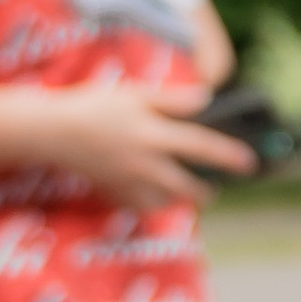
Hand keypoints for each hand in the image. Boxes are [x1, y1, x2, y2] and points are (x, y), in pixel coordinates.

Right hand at [40, 87, 258, 211]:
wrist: (51, 131)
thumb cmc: (95, 106)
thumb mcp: (135, 94)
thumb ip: (172, 100)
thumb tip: (206, 101)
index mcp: (152, 134)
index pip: (201, 147)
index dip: (228, 155)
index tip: (249, 163)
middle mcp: (143, 163)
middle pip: (185, 187)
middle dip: (205, 192)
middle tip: (214, 189)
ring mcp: (127, 182)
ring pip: (164, 202)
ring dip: (179, 199)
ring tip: (188, 191)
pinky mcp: (113, 192)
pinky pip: (140, 207)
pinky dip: (152, 204)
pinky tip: (156, 194)